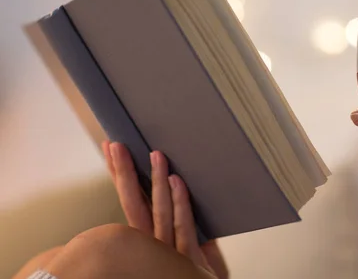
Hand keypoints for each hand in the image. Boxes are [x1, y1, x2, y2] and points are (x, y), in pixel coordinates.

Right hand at [101, 141, 228, 278]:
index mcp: (146, 238)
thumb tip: (181, 185)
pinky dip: (180, 202)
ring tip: (155, 154)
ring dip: (156, 180)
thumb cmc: (192, 271)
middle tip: (117, 146)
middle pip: (133, 203)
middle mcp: (150, 244)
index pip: (129, 200)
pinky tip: (176, 181)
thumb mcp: (182, 243)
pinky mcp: (188, 260)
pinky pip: (183, 226)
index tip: (110, 151)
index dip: (119, 175)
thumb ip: (180, 220)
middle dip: (123, 173)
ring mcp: (168, 252)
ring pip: (158, 211)